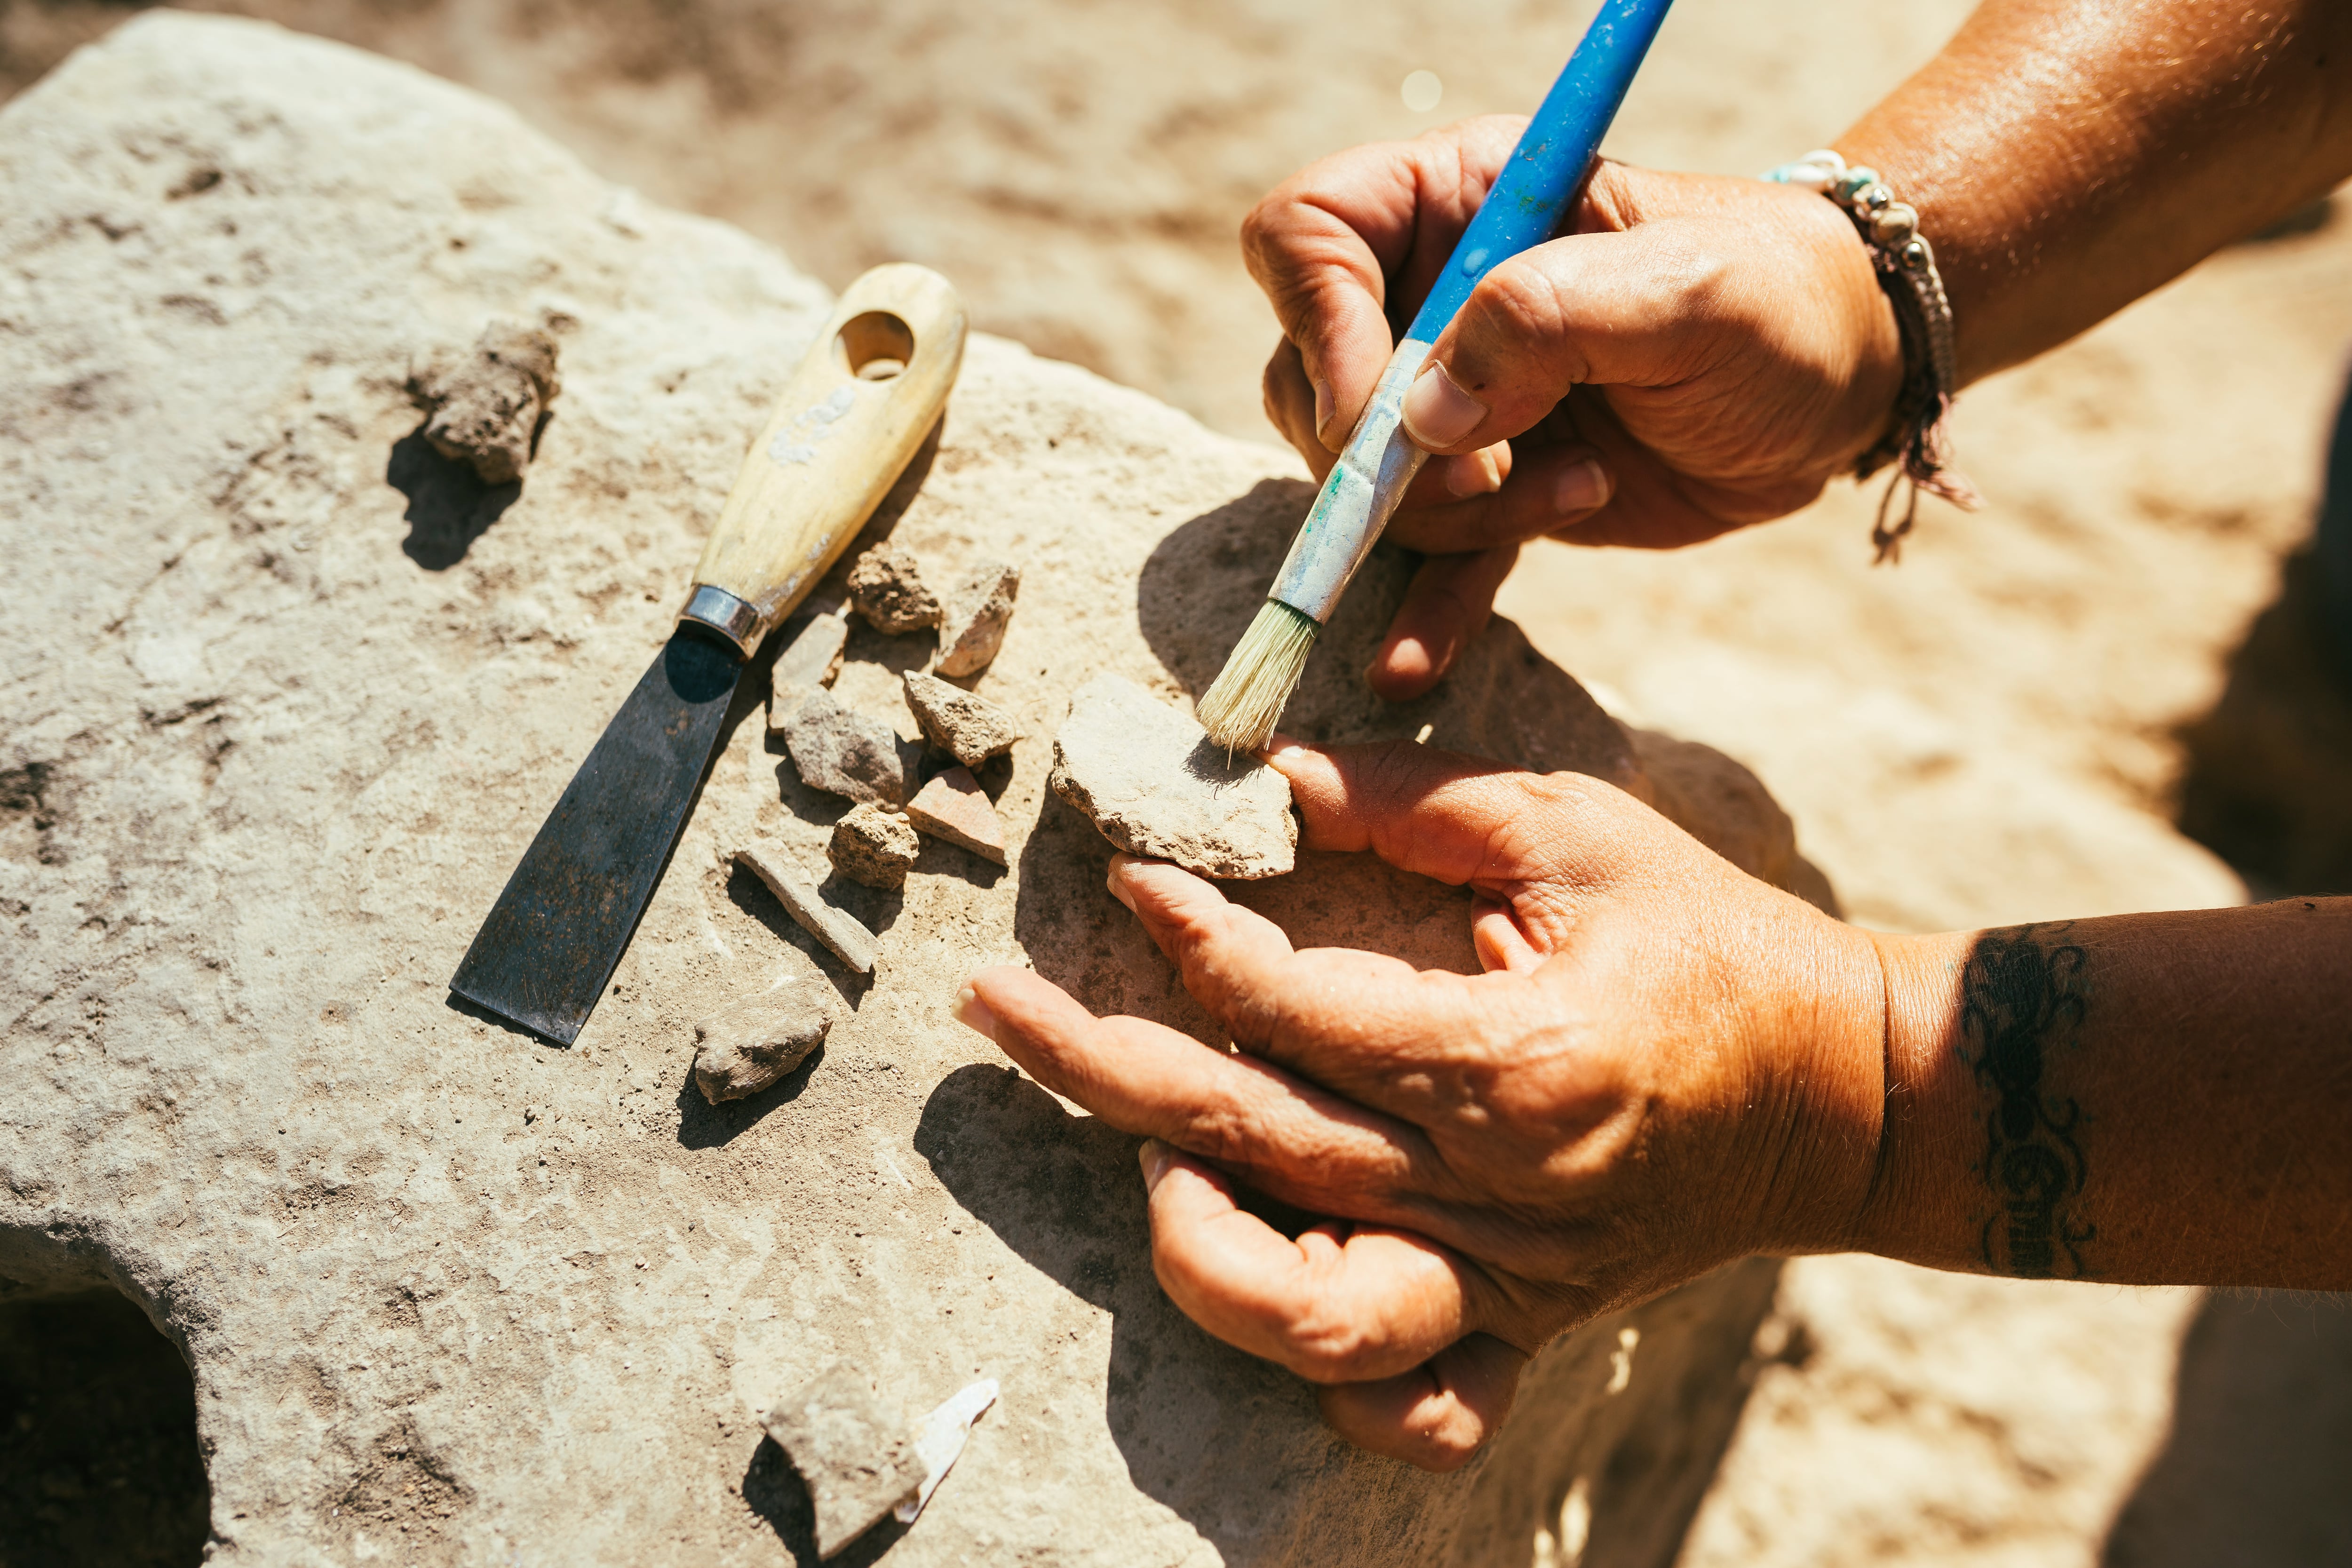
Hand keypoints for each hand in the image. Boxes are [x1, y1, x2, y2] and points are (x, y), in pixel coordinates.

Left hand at [955, 740, 1891, 1468]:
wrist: (1841, 1091)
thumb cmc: (1708, 936)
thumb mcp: (1578, 827)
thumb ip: (1417, 801)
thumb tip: (1266, 778)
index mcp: (1509, 1053)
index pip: (1293, 1007)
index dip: (1192, 935)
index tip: (1127, 871)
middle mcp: (1495, 1185)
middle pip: (1248, 1145)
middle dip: (1094, 1066)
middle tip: (989, 1006)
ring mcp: (1509, 1275)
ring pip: (1307, 1314)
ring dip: (1192, 1245)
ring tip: (1138, 1163)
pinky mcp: (1528, 1325)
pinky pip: (1415, 1409)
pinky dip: (1335, 1391)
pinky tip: (1274, 1295)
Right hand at [1245, 119, 1901, 699]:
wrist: (1845, 383)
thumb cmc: (1780, 302)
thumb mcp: (1683, 289)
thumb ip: (1547, 319)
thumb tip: (1427, 416)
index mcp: (1457, 203)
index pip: (1308, 238)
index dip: (1321, 325)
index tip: (1393, 408)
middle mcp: (1432, 296)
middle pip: (1311, 377)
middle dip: (1387, 451)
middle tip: (1498, 466)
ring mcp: (1456, 399)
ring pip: (1364, 482)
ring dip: (1453, 519)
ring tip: (1578, 491)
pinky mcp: (1494, 489)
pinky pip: (1423, 556)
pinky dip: (1419, 610)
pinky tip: (1411, 666)